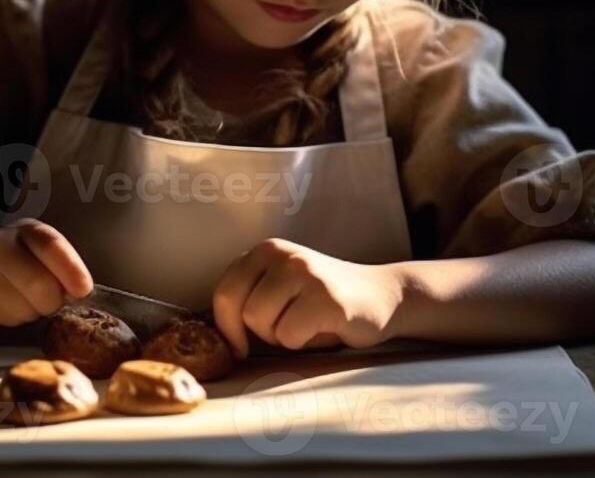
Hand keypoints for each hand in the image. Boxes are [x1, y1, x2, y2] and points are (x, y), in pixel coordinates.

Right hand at [0, 219, 92, 326]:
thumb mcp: (44, 251)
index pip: (49, 245)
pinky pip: (12, 319)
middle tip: (54, 298)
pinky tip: (12, 302)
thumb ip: (63, 264)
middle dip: (53, 299)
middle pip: (37, 283)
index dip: (70, 268)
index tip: (83, 289)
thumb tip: (80, 291)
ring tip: (27, 295)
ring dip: (37, 309)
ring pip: (26, 307)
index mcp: (24, 229)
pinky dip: (20, 316)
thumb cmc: (23, 260)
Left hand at [211, 238, 404, 357]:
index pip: (224, 292)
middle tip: (284, 330)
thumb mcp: (280, 285)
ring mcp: (305, 273)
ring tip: (307, 324)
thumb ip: (250, 294)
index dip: (228, 327)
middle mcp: (283, 254)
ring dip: (282, 337)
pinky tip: (324, 328)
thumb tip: (212, 334)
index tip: (242, 344)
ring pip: (263, 323)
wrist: (382, 297)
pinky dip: (304, 342)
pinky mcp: (326, 298)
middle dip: (258, 332)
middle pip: (240, 311)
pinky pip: (290, 335)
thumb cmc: (323, 301)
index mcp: (265, 250)